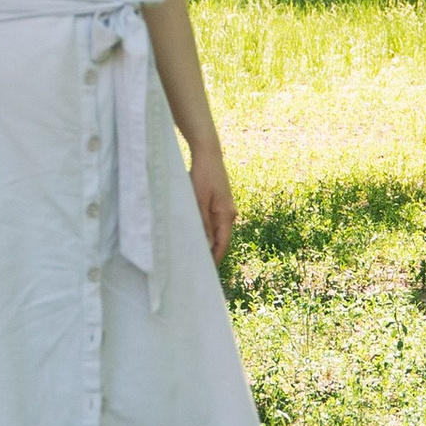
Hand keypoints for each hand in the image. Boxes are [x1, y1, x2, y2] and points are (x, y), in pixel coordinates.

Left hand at [189, 144, 237, 262]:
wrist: (208, 154)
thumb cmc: (202, 175)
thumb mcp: (199, 201)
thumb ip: (203, 224)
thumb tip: (207, 245)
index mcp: (226, 214)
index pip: (223, 243)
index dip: (216, 258)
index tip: (207, 272)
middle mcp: (230, 213)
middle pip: (222, 238)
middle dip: (211, 252)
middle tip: (198, 265)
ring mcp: (226, 207)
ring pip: (218, 230)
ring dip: (208, 241)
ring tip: (195, 251)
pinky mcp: (220, 202)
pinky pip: (215, 221)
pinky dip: (208, 230)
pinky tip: (197, 233)